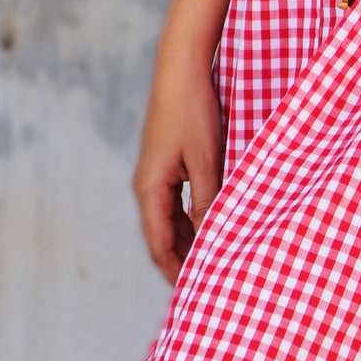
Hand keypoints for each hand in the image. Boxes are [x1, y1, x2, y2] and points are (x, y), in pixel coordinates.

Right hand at [132, 37, 225, 283]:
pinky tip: (211, 224)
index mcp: (149, 189)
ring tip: (215, 259)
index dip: (176, 273)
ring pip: (169, 221)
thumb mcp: (206, 160)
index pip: (159, 246)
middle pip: (162, 237)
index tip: (197, 294)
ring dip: (188, 240)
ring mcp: (154, 174)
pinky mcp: (165, 163)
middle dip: (183, 261)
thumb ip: (207, 202)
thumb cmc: (194, 111)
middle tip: (211, 282)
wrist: (182, 66)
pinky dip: (190, 219)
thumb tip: (211, 242)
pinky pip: (175, 202)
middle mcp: (146, 186)